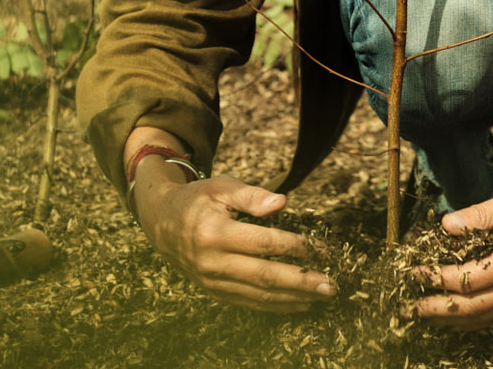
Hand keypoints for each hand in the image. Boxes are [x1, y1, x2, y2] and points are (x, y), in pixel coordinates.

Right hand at [133, 168, 336, 312]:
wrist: (161, 222)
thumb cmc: (198, 200)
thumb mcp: (221, 187)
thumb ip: (252, 195)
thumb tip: (282, 204)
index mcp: (214, 232)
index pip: (262, 243)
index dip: (292, 246)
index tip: (317, 247)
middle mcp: (212, 261)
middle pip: (264, 276)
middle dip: (300, 282)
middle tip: (330, 285)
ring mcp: (212, 281)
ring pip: (259, 294)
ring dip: (294, 298)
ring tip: (322, 296)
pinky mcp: (214, 292)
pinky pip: (249, 302)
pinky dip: (276, 306)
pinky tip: (299, 304)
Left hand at [412, 182, 492, 328]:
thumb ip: (479, 215)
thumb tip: (446, 225)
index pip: (466, 279)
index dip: (437, 278)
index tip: (415, 272)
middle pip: (473, 307)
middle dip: (439, 309)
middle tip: (412, 307)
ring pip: (487, 317)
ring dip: (456, 319)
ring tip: (430, 317)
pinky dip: (478, 319)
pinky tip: (463, 317)